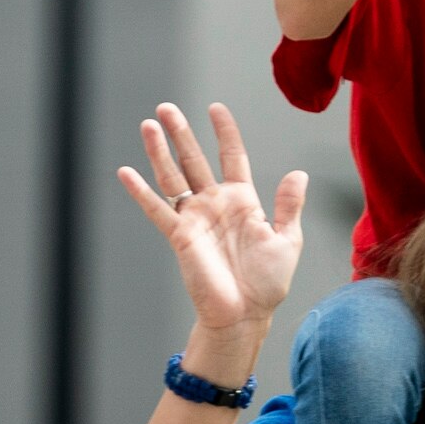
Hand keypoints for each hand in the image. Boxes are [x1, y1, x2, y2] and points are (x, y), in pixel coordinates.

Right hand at [118, 104, 306, 345]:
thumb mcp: (287, 240)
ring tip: (148, 125)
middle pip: (194, 160)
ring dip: (159, 152)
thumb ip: (289, 206)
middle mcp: (215, 204)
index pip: (231, 156)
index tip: (215, 109)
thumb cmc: (268, 283)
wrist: (245, 315)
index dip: (224, 132)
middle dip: (181, 133)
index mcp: (243, 201)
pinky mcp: (180, 236)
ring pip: (173, 177)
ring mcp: (195, 218)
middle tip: (165, 107)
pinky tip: (126, 171)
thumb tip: (298, 173)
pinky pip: (158, 210)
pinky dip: (141, 192)